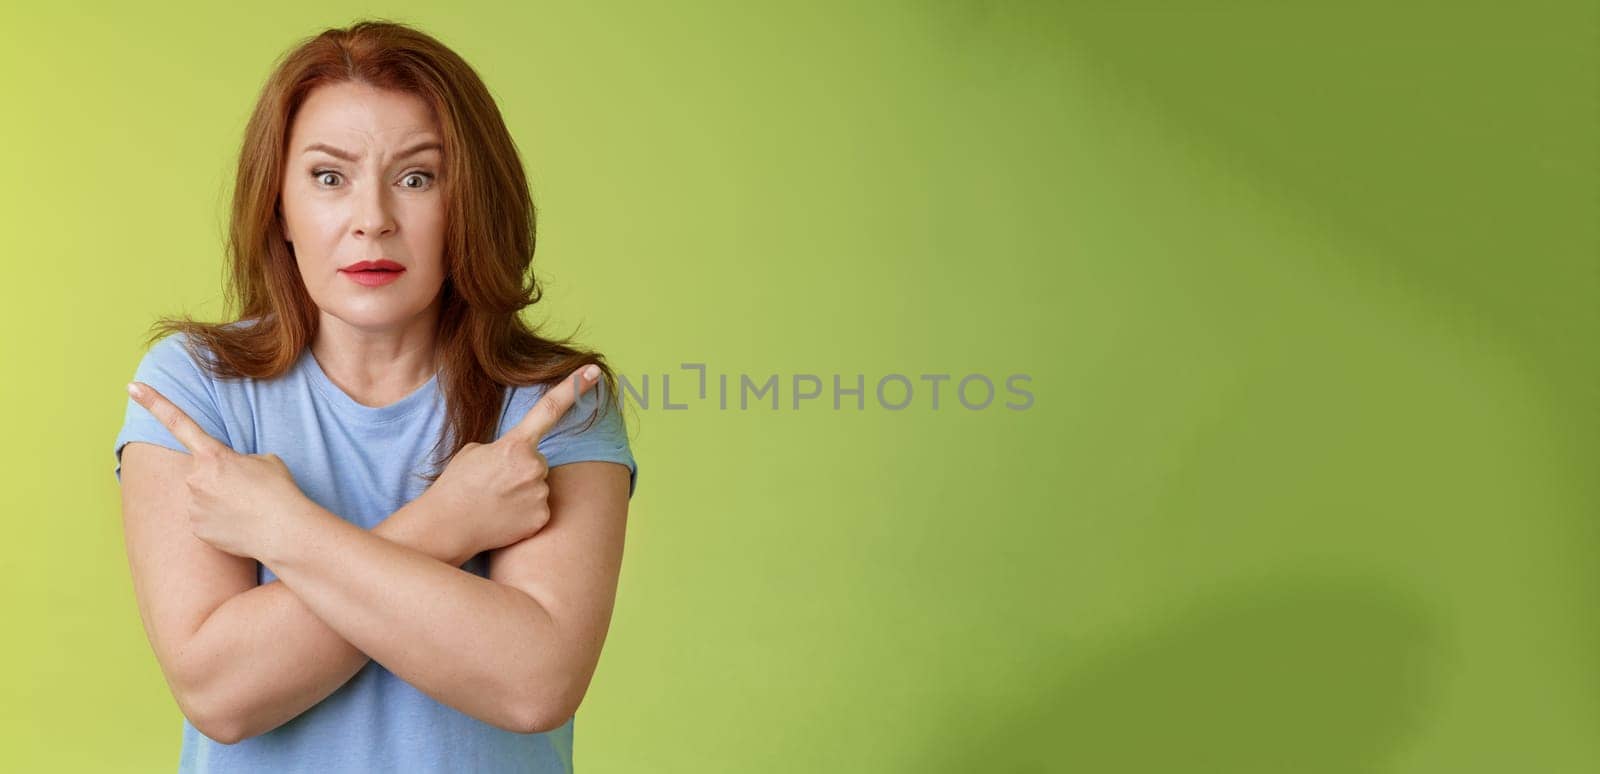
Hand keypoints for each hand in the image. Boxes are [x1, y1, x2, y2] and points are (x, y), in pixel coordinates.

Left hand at [127, 381, 309, 558]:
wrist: (284, 532)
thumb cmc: (278, 492)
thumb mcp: (264, 461)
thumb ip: (236, 461)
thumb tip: (224, 478)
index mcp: (213, 455)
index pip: (179, 422)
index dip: (154, 402)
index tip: (132, 387)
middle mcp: (195, 478)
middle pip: (201, 472)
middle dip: (219, 478)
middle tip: (247, 490)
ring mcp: (193, 505)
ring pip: (202, 497)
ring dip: (221, 500)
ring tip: (247, 509)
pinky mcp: (196, 529)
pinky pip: (203, 519)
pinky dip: (220, 521)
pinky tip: (240, 525)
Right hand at [423, 365, 600, 555]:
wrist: (447, 525)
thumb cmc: (457, 485)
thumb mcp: (475, 451)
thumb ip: (507, 448)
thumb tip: (524, 458)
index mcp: (515, 445)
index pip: (550, 409)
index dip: (575, 387)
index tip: (593, 371)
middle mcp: (533, 467)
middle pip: (539, 460)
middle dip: (521, 468)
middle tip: (494, 483)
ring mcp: (539, 494)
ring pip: (540, 485)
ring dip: (523, 490)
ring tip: (496, 501)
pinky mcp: (541, 518)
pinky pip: (540, 507)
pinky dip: (525, 512)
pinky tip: (504, 517)